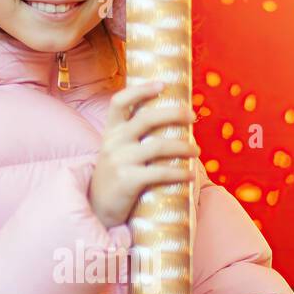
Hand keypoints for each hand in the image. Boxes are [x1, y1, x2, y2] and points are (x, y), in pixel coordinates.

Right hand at [89, 80, 199, 229]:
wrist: (97, 210)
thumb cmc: (115, 178)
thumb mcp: (116, 152)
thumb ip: (134, 138)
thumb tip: (172, 125)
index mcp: (111, 132)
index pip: (120, 101)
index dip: (140, 89)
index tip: (162, 83)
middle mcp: (113, 142)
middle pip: (147, 118)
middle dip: (174, 113)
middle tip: (193, 116)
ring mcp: (119, 161)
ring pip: (158, 146)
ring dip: (183, 147)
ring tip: (196, 151)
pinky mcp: (127, 181)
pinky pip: (160, 173)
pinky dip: (179, 173)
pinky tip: (190, 175)